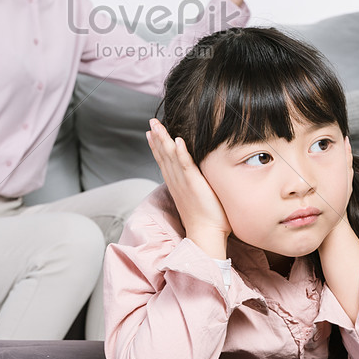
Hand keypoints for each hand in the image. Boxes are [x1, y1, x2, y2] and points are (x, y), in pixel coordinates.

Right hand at [146, 118, 229, 257]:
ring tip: (156, 126)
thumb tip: (198, 178)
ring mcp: (183, 183)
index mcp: (176, 184)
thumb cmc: (207, 220)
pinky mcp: (193, 185)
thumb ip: (195, 185)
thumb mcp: (197, 198)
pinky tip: (176, 141)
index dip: (157, 146)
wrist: (206, 236)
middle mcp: (176, 182)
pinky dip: (180, 153)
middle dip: (156, 138)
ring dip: (163, 140)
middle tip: (150, 122)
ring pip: (170, 157)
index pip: (164, 161)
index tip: (150, 133)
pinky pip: (186, 166)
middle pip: (163, 155)